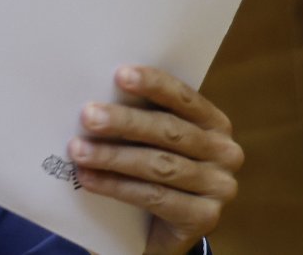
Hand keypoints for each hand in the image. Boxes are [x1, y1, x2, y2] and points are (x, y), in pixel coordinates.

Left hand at [69, 66, 242, 254]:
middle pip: (169, 131)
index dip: (153, 85)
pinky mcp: (204, 217)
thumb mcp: (150, 140)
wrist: (162, 228)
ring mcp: (218, 187)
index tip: (120, 74)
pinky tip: (89, 179)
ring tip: (78, 151)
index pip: (184, 98)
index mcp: (213, 123)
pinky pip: (155, 198)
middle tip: (87, 116)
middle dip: (125, 122)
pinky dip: (117, 187)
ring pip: (160, 165)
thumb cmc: (151, 170)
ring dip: (113, 157)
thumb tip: (95, 97)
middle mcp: (224, 152)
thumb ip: (138, 118)